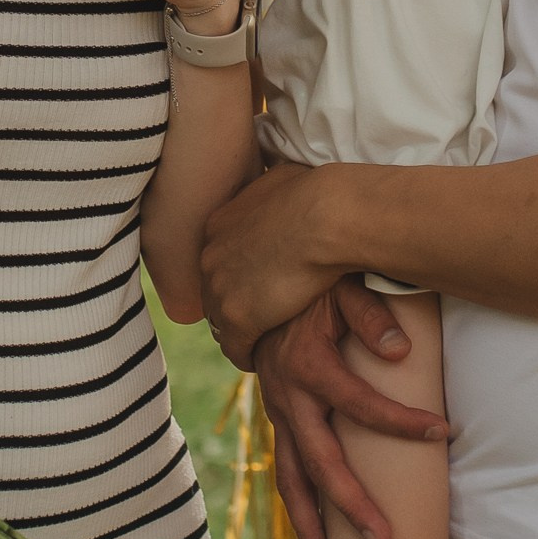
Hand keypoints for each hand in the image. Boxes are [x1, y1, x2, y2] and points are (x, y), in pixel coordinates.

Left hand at [200, 159, 358, 363]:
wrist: (327, 216)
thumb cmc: (317, 193)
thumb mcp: (283, 180)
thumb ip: (271, 193)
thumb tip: (282, 188)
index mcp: (219, 223)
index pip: (218, 259)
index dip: (237, 273)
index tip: (255, 283)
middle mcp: (210, 255)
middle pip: (213, 290)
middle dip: (232, 302)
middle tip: (257, 314)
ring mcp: (221, 287)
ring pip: (220, 321)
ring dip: (237, 330)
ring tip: (258, 340)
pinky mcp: (238, 317)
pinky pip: (235, 347)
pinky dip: (246, 354)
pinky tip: (258, 358)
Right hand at [253, 288, 449, 538]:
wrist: (259, 284)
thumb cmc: (313, 285)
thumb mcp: (340, 286)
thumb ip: (369, 314)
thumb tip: (400, 350)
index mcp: (307, 364)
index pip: (361, 403)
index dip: (401, 421)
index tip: (444, 432)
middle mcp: (287, 398)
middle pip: (319, 462)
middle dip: (351, 505)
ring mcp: (278, 414)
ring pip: (290, 480)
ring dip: (309, 527)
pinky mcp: (279, 423)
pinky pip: (286, 473)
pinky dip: (299, 508)